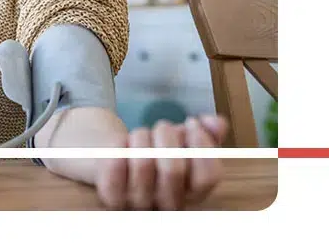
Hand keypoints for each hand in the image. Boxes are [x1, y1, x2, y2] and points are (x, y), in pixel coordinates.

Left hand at [95, 115, 228, 209]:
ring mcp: (138, 203)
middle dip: (166, 134)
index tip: (191, 123)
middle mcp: (168, 205)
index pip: (208, 177)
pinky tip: (122, 142)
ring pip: (143, 163)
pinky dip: (119, 143)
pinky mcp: (111, 196)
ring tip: (140, 133)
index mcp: (193, 194)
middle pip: (173, 169)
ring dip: (141, 135)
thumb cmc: (156, 149)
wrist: (115, 157)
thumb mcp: (184, 139)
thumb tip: (216, 123)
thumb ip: (208, 131)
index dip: (202, 145)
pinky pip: (115, 165)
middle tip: (161, 126)